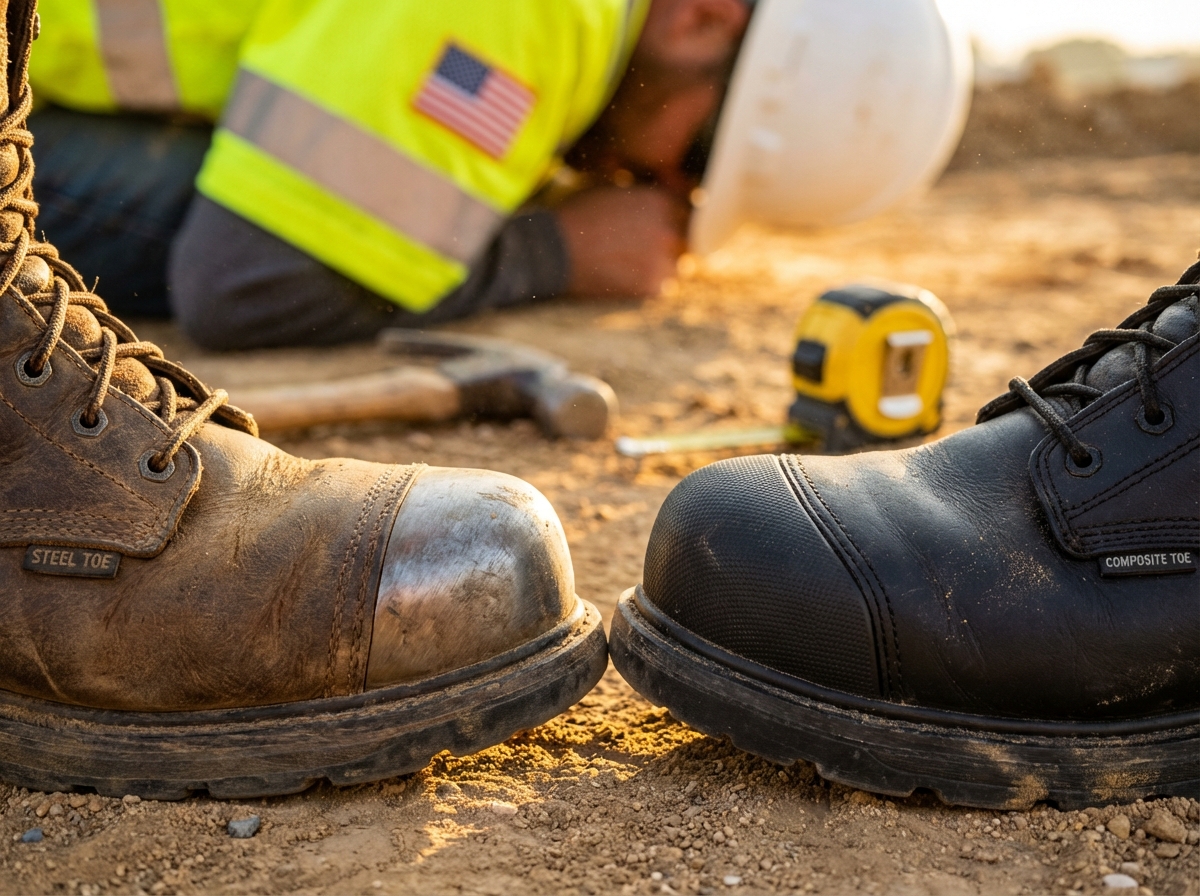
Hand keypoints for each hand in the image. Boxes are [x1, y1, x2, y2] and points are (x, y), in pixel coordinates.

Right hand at [553, 185, 687, 297]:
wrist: (554, 251)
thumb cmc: (577, 216)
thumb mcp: (612, 189)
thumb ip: (641, 195)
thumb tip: (657, 197)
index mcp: (661, 201)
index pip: (684, 213)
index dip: (671, 222)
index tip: (657, 230)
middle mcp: (668, 229)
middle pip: (683, 240)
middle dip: (668, 244)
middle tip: (641, 250)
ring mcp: (663, 260)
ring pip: (675, 266)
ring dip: (660, 266)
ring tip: (631, 265)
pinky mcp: (652, 286)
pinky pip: (661, 287)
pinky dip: (647, 284)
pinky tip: (625, 278)